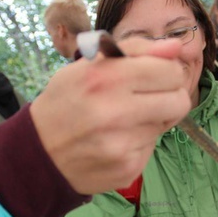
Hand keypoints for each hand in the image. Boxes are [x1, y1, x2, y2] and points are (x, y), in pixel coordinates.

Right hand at [29, 39, 190, 193]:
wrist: (38, 151)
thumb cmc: (66, 101)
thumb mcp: (89, 65)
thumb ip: (135, 50)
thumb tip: (176, 47)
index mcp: (106, 79)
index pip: (170, 72)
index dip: (168, 72)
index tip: (155, 76)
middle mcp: (115, 113)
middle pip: (179, 102)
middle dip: (169, 97)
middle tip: (148, 99)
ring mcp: (122, 145)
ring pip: (165, 125)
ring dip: (151, 120)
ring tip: (122, 121)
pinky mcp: (127, 169)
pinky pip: (151, 148)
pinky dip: (139, 142)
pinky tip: (116, 141)